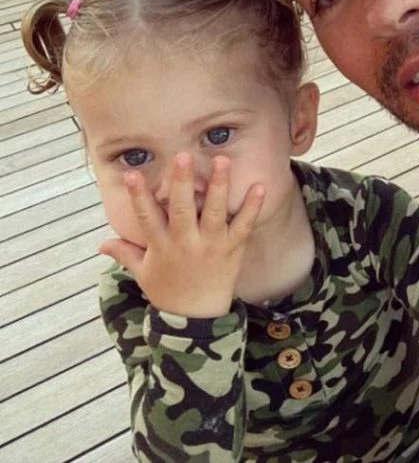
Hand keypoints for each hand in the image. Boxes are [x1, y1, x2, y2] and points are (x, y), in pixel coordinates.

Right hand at [99, 154, 264, 317]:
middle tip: (183, 156)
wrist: (196, 319)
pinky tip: (259, 186)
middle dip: (181, 182)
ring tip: (222, 160)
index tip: (131, 174)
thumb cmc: (168, 292)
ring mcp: (211, 245)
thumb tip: (101, 243)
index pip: (145, 217)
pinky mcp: (233, 248)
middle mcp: (185, 243)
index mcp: (161, 247)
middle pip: (181, 209)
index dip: (137, 195)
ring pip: (214, 212)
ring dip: (218, 185)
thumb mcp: (143, 273)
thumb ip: (125, 253)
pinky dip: (252, 206)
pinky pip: (244, 225)